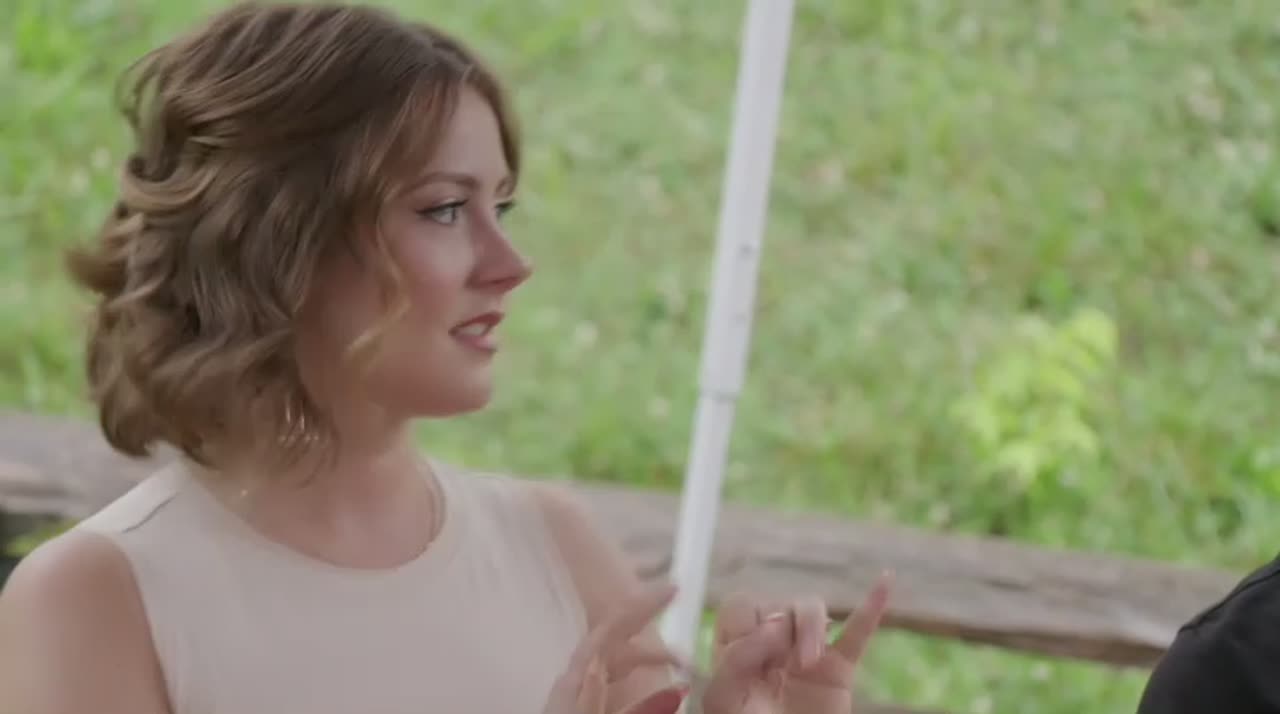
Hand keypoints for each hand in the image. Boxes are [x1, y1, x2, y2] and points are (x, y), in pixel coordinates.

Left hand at [542, 583, 689, 713]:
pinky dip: (634, 679)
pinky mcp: (576, 705)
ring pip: (615, 663)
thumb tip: (681, 691)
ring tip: (681, 669)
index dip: (644, 605)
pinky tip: (651, 686)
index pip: (614, 626)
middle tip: (686, 642)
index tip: (674, 591)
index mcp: (579, 677)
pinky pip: (609, 681)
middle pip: (617, 641)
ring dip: (648, 661)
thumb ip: (644, 711)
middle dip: (653, 635)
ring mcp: (574, 692)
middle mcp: (574, 678)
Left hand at [698, 572, 892, 713]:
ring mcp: (806, 655)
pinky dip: (873, 606)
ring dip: (811, 628)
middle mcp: (770, 647)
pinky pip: (858, 632)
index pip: (742, 607)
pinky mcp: (838, 670)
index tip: (756, 657)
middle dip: (781, 628)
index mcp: (737, 650)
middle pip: (779, 604)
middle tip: (785, 664)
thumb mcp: (722, 700)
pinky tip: (886, 581)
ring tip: (808, 663)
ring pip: (812, 611)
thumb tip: (776, 626)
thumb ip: (736, 660)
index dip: (749, 622)